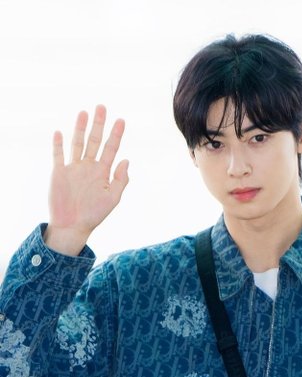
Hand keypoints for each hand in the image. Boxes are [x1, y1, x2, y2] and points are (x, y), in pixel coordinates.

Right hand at [46, 104, 128, 254]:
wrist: (73, 226)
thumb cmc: (94, 214)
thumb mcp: (113, 198)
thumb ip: (121, 180)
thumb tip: (126, 160)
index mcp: (103, 172)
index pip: (111, 149)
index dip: (116, 135)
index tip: (121, 120)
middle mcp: (89, 167)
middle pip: (94, 141)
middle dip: (99, 124)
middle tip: (102, 107)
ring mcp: (74, 168)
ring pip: (77, 143)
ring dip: (80, 128)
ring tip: (84, 112)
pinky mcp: (59, 173)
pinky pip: (58, 155)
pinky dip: (58, 144)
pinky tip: (60, 132)